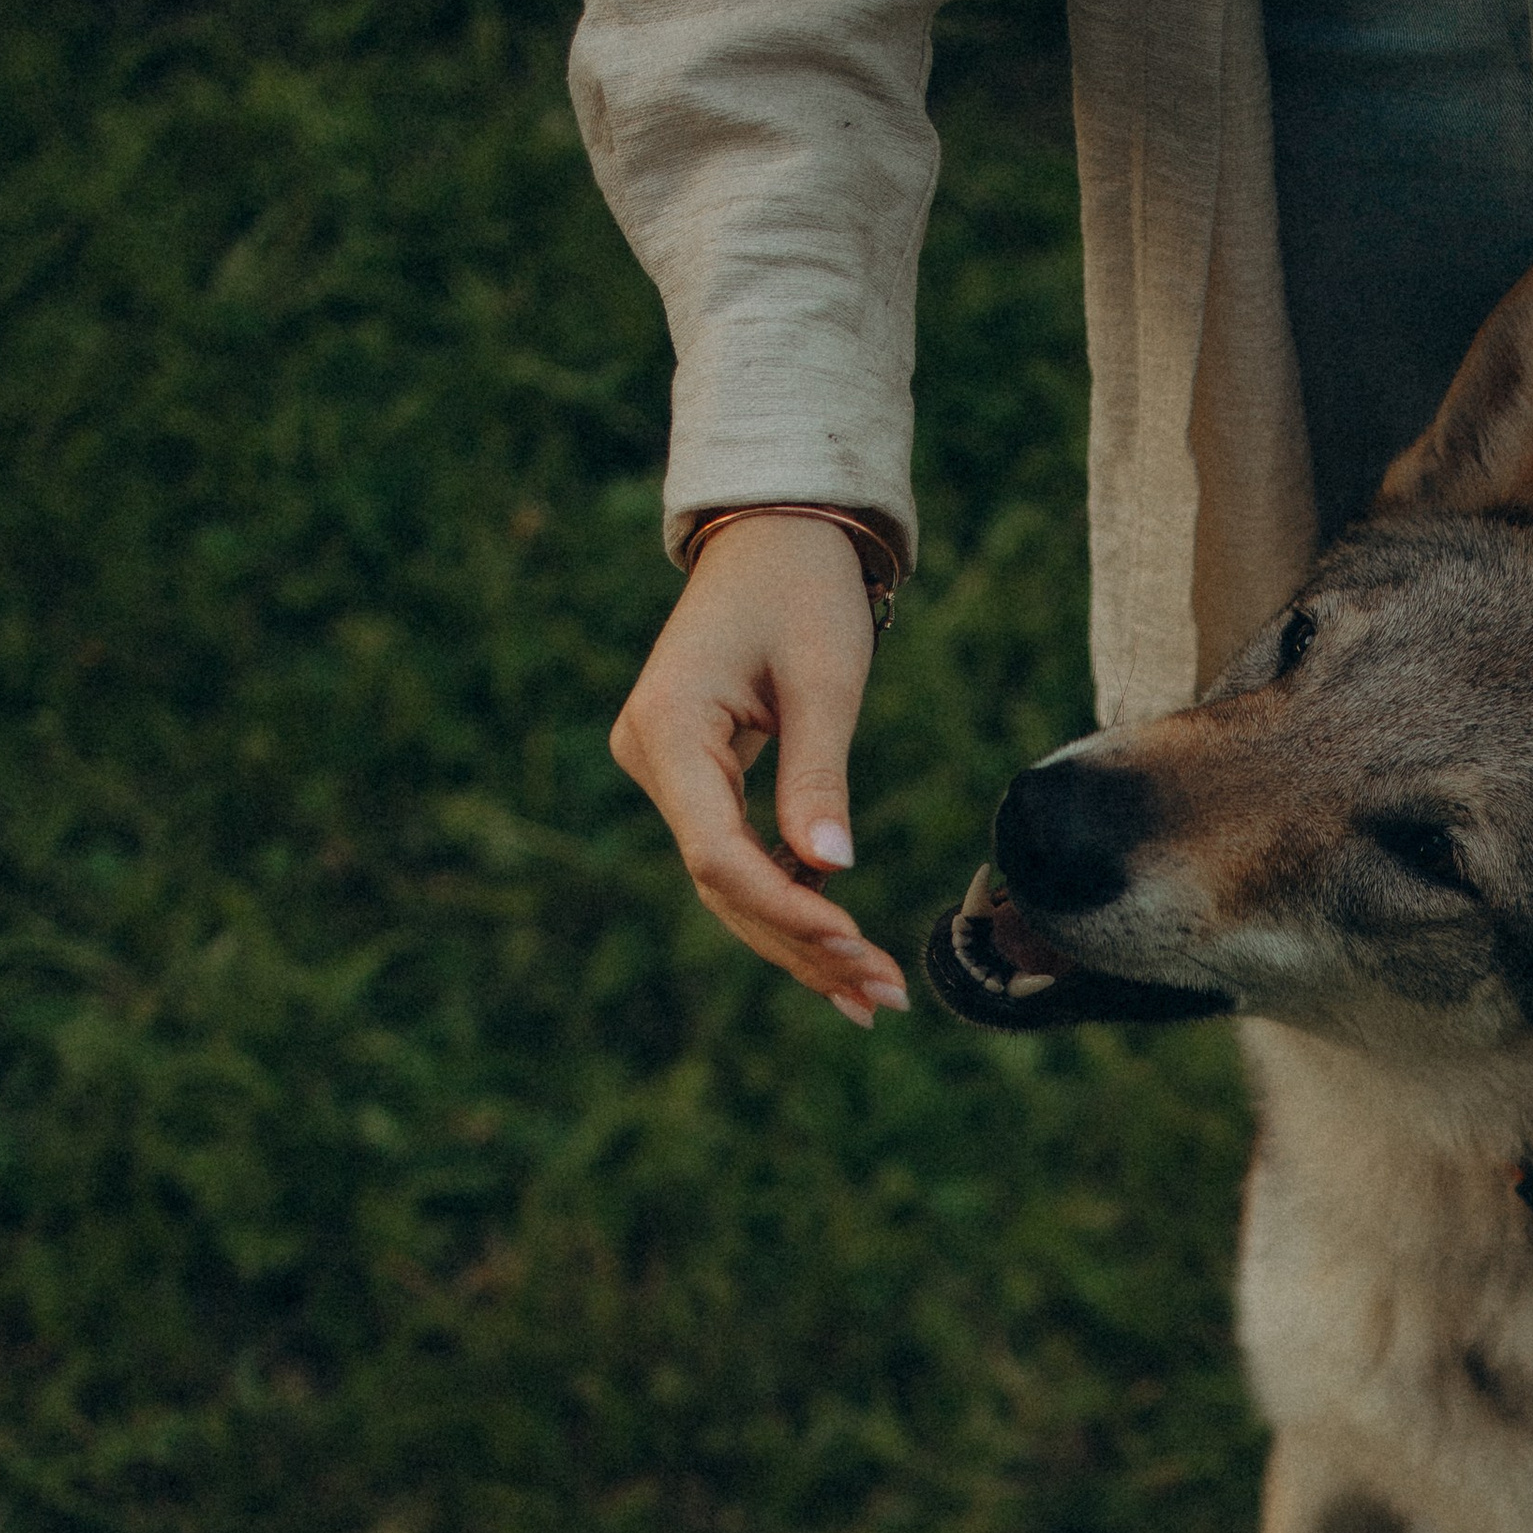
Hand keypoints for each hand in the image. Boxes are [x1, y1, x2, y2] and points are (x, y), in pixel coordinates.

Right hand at [609, 512, 909, 1023]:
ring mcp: (665, 771)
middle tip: (884, 997)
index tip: (856, 941)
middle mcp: (649, 756)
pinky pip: (737, 855)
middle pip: (722, 883)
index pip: (717, 853)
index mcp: (668, 729)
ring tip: (874, 995)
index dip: (786, 910)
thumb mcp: (824, 679)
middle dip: (803, 944)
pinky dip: (792, 901)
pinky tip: (844, 950)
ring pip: (729, 881)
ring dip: (800, 938)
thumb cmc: (802, 589)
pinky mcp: (692, 778)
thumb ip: (820, 776)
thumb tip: (832, 870)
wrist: (773, 535)